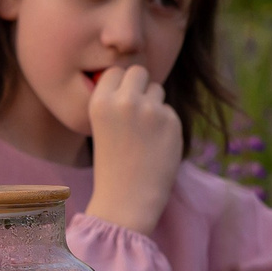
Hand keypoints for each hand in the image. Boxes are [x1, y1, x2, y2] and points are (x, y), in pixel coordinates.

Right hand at [85, 65, 182, 235]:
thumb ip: (116, 100)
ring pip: (157, 89)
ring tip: (144, 133)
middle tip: (137, 111)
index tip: (120, 103)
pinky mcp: (171, 122)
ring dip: (154, 104)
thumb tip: (136, 77)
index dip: (120, 85)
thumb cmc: (112, 163)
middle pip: (139, 72)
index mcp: (100, 102)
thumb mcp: (101, 125)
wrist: (127, 199)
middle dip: (140, 86)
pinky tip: (156, 145)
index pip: (115, 71)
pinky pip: (170, 111)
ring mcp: (150, 110)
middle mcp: (124, 101)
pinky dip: (166, 125)